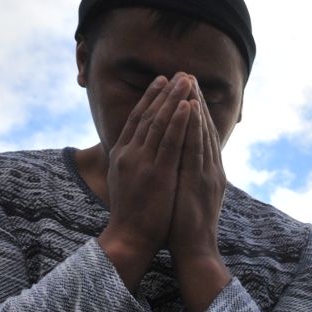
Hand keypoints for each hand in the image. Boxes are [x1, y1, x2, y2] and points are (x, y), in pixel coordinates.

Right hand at [99, 75, 190, 285]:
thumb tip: (140, 150)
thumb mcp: (128, 182)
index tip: (162, 81)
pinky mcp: (157, 174)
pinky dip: (179, 122)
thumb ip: (134, 162)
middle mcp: (129, 153)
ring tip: (187, 80)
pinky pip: (170, 142)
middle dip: (165, 92)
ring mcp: (142, 163)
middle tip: (179, 73)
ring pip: (160, 124)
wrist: (129, 238)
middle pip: (148, 115)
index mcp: (122, 155)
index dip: (150, 98)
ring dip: (175, 100)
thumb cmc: (133, 215)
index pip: (137, 119)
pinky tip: (188, 106)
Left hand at [168, 75, 230, 311]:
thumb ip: (186, 179)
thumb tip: (176, 167)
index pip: (201, 136)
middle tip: (188, 75)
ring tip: (188, 83)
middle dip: (194, 101)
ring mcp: (208, 174)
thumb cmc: (186, 229)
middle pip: (203, 129)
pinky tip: (189, 109)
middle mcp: (211, 170)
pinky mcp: (201, 182)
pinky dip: (194, 127)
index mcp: (208, 173)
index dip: (195, 111)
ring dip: (195, 106)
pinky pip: (196, 148)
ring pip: (201, 133)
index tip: (186, 90)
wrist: (195, 252)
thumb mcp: (187, 198)